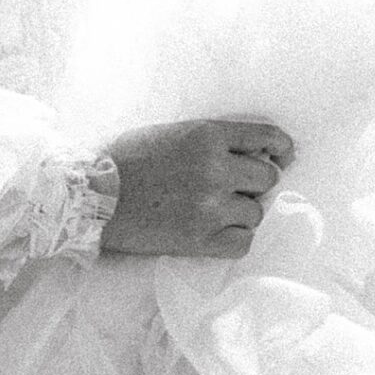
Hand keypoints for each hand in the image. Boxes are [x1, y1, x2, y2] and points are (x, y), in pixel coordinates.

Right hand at [99, 118, 293, 260]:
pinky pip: (243, 242)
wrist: (91, 199)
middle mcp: (215, 170)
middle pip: (268, 178)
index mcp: (207, 136)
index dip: (282, 148)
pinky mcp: (201, 240)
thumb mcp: (172, 132)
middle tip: (231, 188)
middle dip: (254, 183)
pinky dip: (234, 238)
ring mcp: (210, 208)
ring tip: (212, 211)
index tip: (282, 157)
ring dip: (241, 212)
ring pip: (257, 213)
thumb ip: (212, 140)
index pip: (268, 137)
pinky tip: (215, 231)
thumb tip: (255, 153)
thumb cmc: (125, 161)